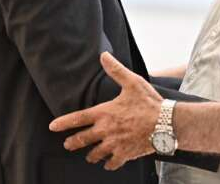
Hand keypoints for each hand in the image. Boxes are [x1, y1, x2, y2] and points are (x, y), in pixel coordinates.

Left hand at [49, 52, 162, 169]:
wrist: (166, 123)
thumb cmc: (149, 102)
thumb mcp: (132, 82)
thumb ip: (116, 70)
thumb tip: (104, 56)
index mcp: (104, 113)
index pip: (78, 118)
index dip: (63, 123)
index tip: (52, 127)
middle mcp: (106, 131)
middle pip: (82, 140)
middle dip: (72, 143)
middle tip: (67, 145)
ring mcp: (114, 144)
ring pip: (95, 154)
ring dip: (91, 155)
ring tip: (89, 156)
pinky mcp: (125, 154)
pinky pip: (112, 163)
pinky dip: (109, 164)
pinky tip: (109, 164)